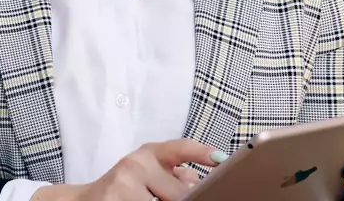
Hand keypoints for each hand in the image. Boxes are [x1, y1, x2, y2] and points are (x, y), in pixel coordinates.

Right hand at [35, 139, 223, 200]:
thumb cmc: (123, 188)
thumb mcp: (148, 172)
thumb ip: (175, 173)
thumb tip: (201, 179)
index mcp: (148, 153)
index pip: (180, 148)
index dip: (202, 153)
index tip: (220, 159)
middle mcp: (136, 164)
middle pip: (180, 192)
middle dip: (184, 199)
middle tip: (166, 195)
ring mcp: (124, 186)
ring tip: (148, 198)